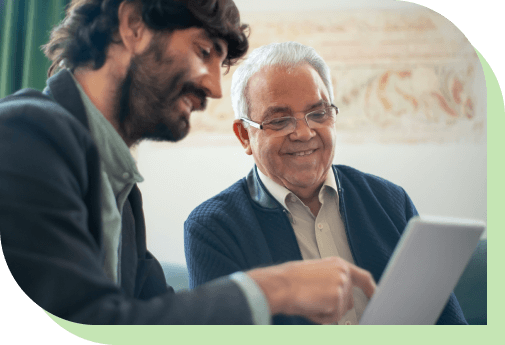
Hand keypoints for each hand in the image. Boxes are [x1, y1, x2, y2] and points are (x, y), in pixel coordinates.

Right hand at [247, 257, 375, 323]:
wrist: (279, 285)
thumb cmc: (290, 281)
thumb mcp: (316, 275)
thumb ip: (333, 283)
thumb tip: (342, 301)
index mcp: (338, 264)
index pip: (363, 277)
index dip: (371, 289)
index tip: (376, 297)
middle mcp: (343, 272)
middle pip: (348, 301)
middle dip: (333, 307)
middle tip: (312, 300)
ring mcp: (342, 285)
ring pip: (339, 311)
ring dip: (324, 312)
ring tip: (309, 300)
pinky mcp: (337, 298)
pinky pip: (332, 318)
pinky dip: (320, 317)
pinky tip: (310, 305)